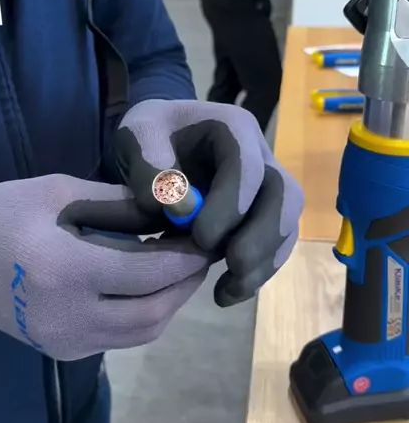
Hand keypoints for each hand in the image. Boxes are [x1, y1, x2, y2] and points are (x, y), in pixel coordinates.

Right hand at [0, 175, 213, 359]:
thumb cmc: (0, 215)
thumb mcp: (57, 192)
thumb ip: (117, 204)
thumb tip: (171, 210)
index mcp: (63, 270)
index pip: (146, 272)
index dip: (184, 258)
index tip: (208, 237)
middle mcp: (68, 317)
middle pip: (152, 313)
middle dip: (185, 285)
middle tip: (204, 254)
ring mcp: (66, 342)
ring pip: (141, 333)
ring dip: (170, 303)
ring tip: (183, 270)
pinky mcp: (64, 351)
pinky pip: (120, 338)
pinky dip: (144, 314)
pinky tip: (151, 287)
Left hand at [116, 100, 303, 306]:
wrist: (155, 143)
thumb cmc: (148, 136)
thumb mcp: (136, 137)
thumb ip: (149, 167)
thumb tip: (180, 209)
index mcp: (234, 129)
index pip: (248, 167)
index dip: (232, 204)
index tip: (200, 237)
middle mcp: (261, 156)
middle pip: (285, 196)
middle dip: (262, 237)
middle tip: (231, 266)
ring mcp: (267, 187)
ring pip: (287, 225)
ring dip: (263, 262)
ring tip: (227, 291)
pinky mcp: (263, 215)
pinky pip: (275, 245)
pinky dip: (256, 273)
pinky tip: (226, 293)